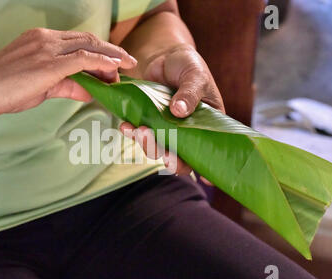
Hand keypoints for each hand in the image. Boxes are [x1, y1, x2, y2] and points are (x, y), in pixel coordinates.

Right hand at [0, 28, 136, 117]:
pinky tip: (115, 69)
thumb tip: (91, 92)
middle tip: (130, 63)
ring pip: (89, 46)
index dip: (101, 51)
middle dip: (112, 52)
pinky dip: (102, 63)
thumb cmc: (5, 88)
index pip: (80, 41)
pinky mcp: (48, 64)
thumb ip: (68, 85)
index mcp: (42, 38)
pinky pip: (82, 59)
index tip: (115, 63)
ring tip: (127, 69)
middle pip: (89, 40)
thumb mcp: (42, 86)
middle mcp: (46, 38)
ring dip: (111, 58)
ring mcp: (47, 48)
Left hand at [120, 44, 223, 178]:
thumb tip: (179, 111)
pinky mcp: (148, 122)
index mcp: (206, 126)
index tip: (190, 170)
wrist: (165, 55)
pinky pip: (139, 133)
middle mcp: (186, 133)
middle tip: (156, 143)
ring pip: (156, 148)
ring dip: (146, 144)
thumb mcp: (195, 76)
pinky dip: (131, 132)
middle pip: (177, 156)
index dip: (198, 166)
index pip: (204, 153)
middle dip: (165, 154)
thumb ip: (190, 93)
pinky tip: (125, 125)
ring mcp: (166, 129)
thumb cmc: (188, 65)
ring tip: (139, 129)